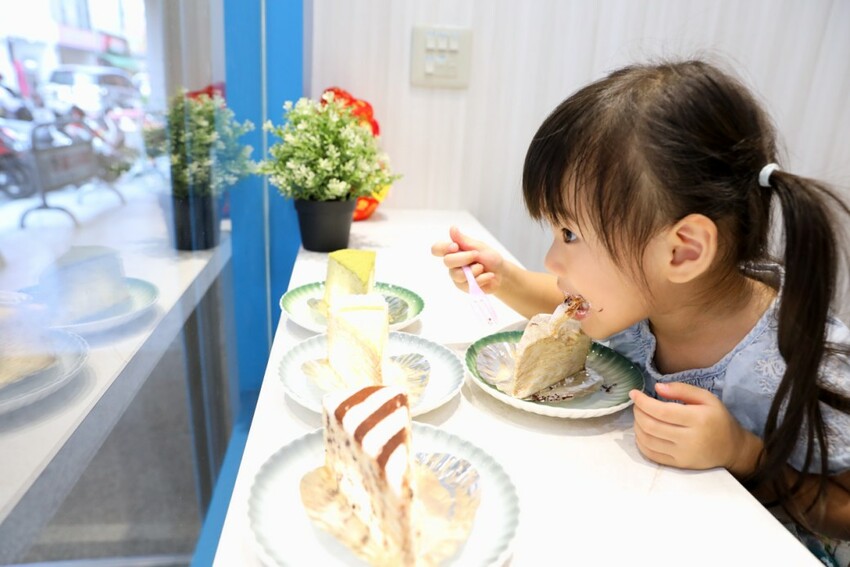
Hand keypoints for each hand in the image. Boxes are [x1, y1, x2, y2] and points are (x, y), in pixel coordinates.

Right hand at [431, 226, 504, 293]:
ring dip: (475, 270)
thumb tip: (452, 228)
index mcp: (453, 251)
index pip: (437, 249)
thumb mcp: (478, 246)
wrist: (501, 273)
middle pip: (447, 261)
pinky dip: (482, 278)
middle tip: (477, 255)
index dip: (443, 248)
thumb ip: (464, 240)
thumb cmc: (489, 257)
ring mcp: (456, 276)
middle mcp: (452, 264)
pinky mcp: (463, 287)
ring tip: (483, 268)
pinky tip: (488, 276)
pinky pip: (469, 284)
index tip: (456, 247)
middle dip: (464, 258)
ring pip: (457, 275)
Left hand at [629, 382, 756, 472]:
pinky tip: (642, 431)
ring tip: (640, 416)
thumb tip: (657, 388)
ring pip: (647, 440)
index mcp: (698, 419)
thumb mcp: (707, 398)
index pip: (661, 411)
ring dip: (637, 426)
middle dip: (638, 412)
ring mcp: (683, 455)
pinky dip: (640, 441)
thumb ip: (682, 389)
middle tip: (637, 404)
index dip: (642, 402)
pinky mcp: (678, 465)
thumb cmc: (718, 419)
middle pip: (651, 426)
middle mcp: (689, 439)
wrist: (731, 449)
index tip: (634, 393)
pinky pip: (651, 454)